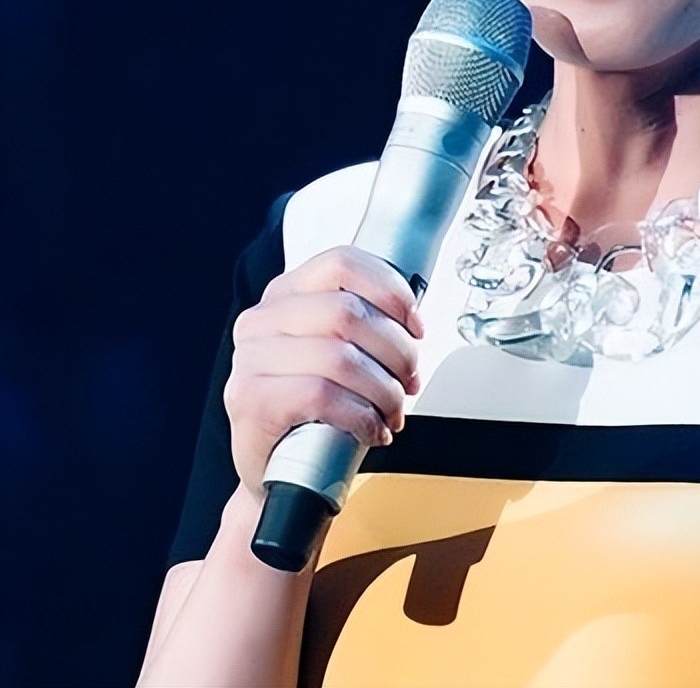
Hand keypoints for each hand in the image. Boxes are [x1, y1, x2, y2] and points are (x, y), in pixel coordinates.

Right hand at [223, 246, 424, 497]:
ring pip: (340, 356)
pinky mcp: (251, 401)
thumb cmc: (317, 408)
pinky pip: (322, 396)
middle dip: (396, 350)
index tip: (414, 324)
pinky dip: (362, 415)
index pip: (342, 263)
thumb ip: (368, 323)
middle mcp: (262, 320)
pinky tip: (370, 428)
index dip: (390, 290)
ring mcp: (250, 360)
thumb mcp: (341, 351)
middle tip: (409, 378)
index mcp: (287, 294)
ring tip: (392, 409)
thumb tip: (413, 324)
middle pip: (348, 312)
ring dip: (384, 389)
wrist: (279, 471)